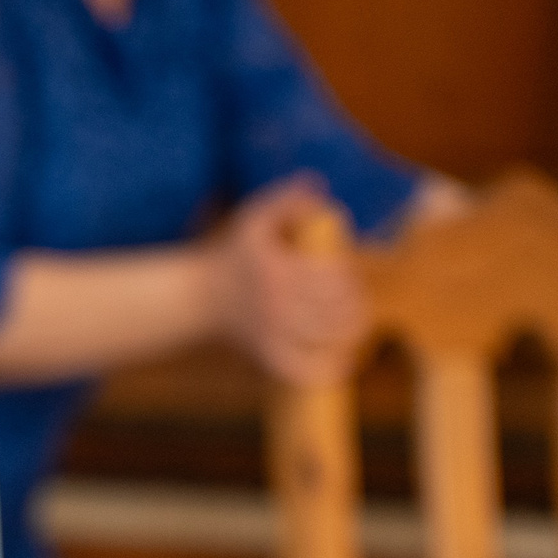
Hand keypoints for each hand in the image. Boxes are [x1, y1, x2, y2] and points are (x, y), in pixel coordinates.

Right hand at [201, 173, 367, 387]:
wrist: (199, 298)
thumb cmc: (232, 255)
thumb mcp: (254, 218)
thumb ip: (287, 198)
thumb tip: (319, 186)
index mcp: (278, 271)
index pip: (330, 277)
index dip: (348, 277)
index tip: (349, 274)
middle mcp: (276, 305)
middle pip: (333, 310)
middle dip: (354, 306)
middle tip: (358, 302)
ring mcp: (270, 334)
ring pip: (324, 339)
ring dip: (349, 335)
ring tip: (356, 327)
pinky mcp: (265, 356)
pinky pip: (301, 370)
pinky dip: (326, 370)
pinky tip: (343, 364)